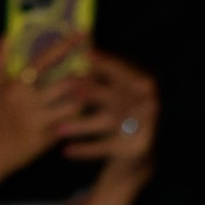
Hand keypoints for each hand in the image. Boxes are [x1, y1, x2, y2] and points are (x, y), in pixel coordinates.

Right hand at [0, 29, 97, 181]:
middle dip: (83, 76)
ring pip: (72, 105)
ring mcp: (37, 122)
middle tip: (94, 70)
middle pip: (66, 83)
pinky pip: (68, 126)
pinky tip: (81, 115)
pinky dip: (77, 119)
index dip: (65, 45)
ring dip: (83, 98)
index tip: (82, 34)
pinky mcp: (43, 141)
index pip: (45, 60)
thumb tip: (4, 38)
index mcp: (15, 86)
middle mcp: (29, 102)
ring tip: (90, 93)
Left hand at [57, 48, 158, 177]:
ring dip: (82, 125)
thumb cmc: (121, 117)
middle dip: (92, 92)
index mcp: (144, 85)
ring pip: (106, 123)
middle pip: (114, 95)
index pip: (124, 72)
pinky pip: (104, 148)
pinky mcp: (132, 149)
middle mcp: (146, 104)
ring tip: (58, 129)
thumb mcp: (116, 95)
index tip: (86, 56)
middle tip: (70, 89)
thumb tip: (84, 49)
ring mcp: (141, 127)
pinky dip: (86, 150)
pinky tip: (66, 151)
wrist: (135, 155)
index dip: (107, 64)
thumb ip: (105, 76)